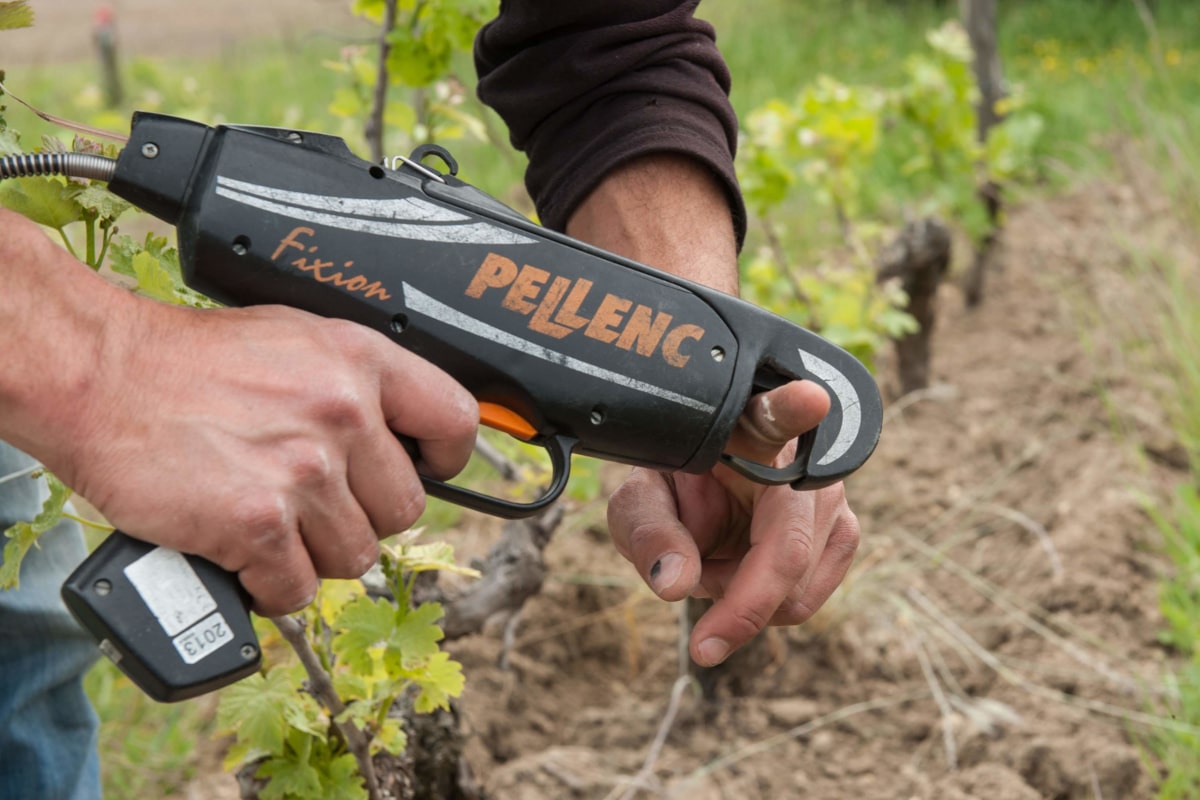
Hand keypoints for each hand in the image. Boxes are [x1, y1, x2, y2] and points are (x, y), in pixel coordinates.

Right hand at [62, 300, 477, 615]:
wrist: (101, 375)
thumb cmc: (188, 362)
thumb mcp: (295, 341)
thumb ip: (355, 384)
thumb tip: (402, 433)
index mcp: (361, 361)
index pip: (454, 421)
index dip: (444, 459)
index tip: (424, 470)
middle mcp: (343, 412)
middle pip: (403, 510)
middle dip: (360, 516)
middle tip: (313, 502)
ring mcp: (304, 470)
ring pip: (354, 557)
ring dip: (314, 554)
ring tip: (273, 524)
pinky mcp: (258, 523)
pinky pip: (297, 589)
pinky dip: (269, 585)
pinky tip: (243, 555)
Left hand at [607, 380, 859, 666]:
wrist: (699, 496)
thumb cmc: (672, 491)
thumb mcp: (640, 505)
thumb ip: (650, 536)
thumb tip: (676, 584)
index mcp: (744, 428)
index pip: (772, 413)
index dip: (791, 409)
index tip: (809, 399)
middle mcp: (801, 455)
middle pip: (789, 548)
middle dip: (739, 601)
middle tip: (694, 613)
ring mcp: (830, 494)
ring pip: (798, 589)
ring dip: (746, 600)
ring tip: (712, 565)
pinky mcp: (841, 532)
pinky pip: (806, 598)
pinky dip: (765, 604)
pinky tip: (739, 574)